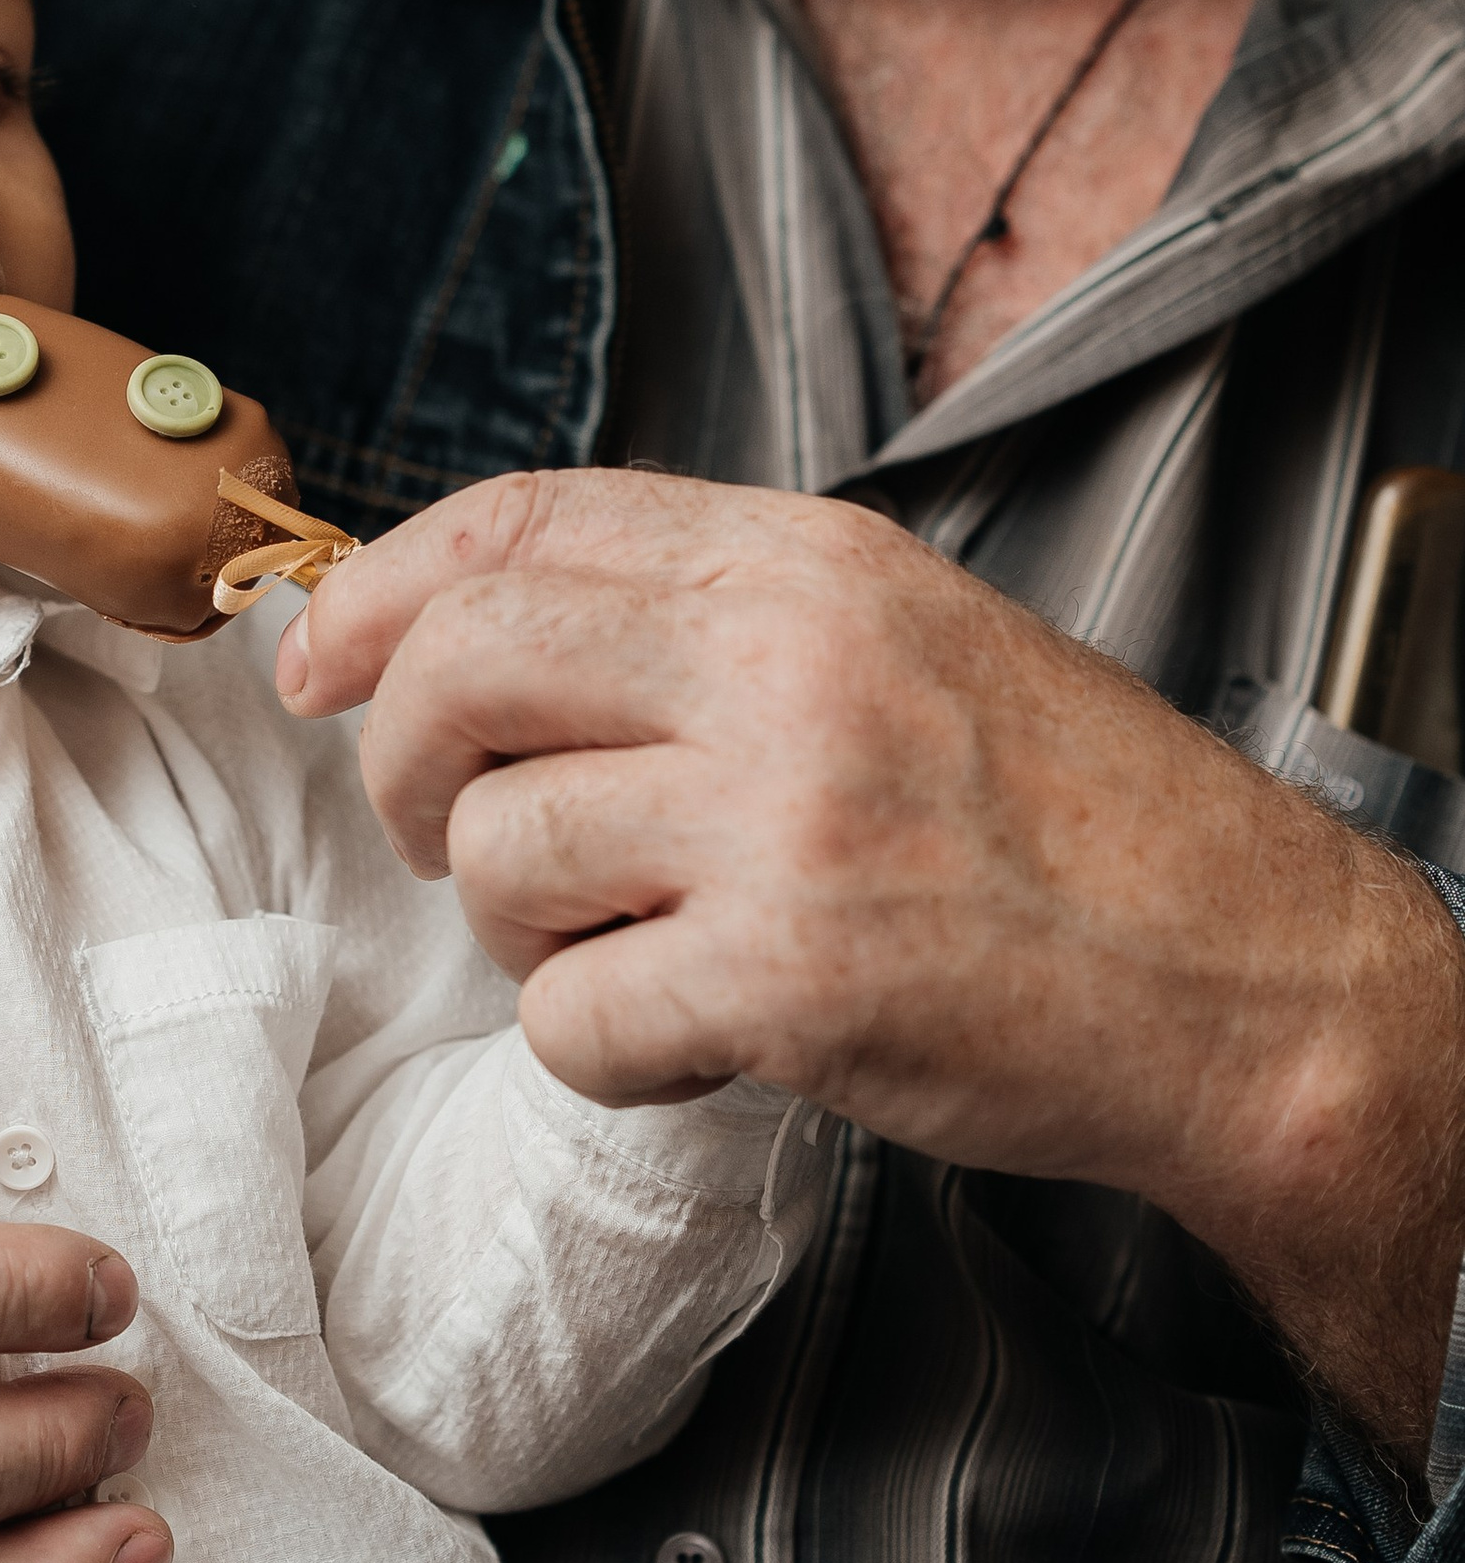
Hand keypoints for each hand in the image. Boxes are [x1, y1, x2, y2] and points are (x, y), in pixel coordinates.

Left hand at [281, 469, 1464, 1458]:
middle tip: (435, 833)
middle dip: (398, 763)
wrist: (1247, 982)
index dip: (379, 590)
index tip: (315, 660)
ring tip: (622, 943)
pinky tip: (688, 1033)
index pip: (522, 518)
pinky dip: (595, 1045)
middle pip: (460, 667)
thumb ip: (707, 614)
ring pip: (492, 851)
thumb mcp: (901, 637)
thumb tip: (464, 627)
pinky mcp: (792, 979)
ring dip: (513, 925)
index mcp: (808, 559)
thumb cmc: (1071, 826)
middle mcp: (786, 662)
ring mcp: (786, 819)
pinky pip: (566, 1015)